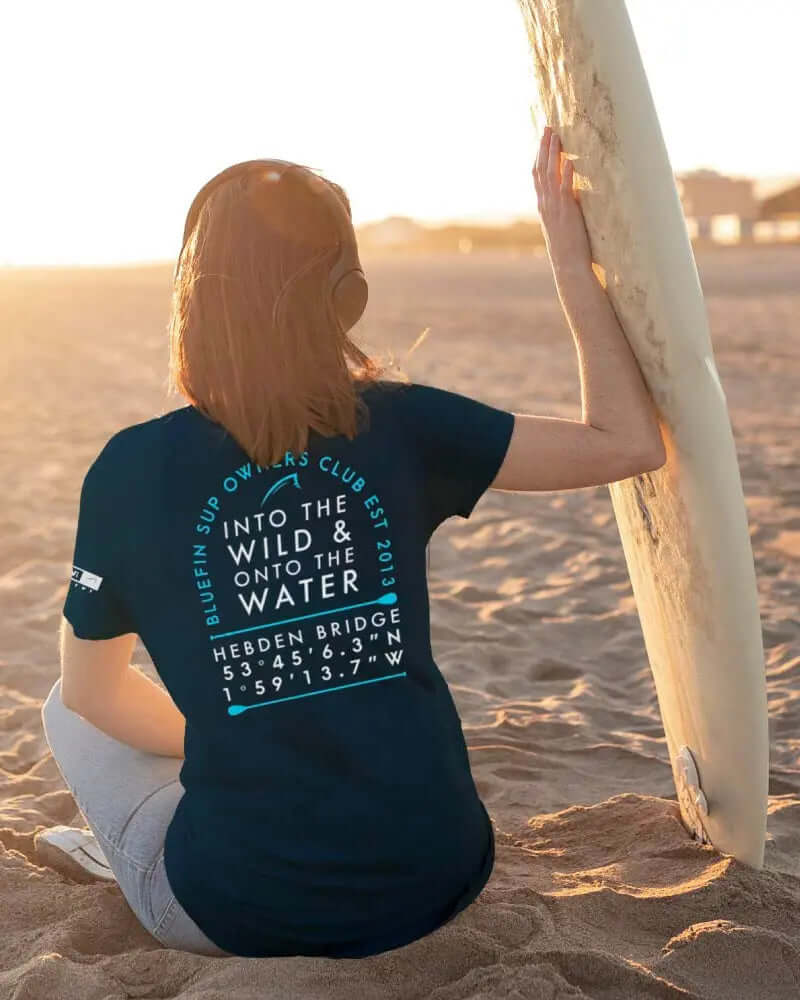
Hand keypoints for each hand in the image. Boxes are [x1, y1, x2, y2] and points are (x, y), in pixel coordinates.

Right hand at [533, 126, 592, 276]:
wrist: (568, 265)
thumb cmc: (568, 247)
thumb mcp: (563, 224)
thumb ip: (565, 207)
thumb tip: (573, 193)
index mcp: (543, 206)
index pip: (537, 176)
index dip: (539, 156)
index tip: (543, 140)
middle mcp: (545, 203)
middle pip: (541, 169)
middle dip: (543, 147)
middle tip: (547, 127)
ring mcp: (554, 206)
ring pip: (549, 174)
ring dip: (552, 153)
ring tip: (556, 135)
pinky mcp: (566, 211)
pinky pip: (564, 187)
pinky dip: (566, 172)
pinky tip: (569, 159)